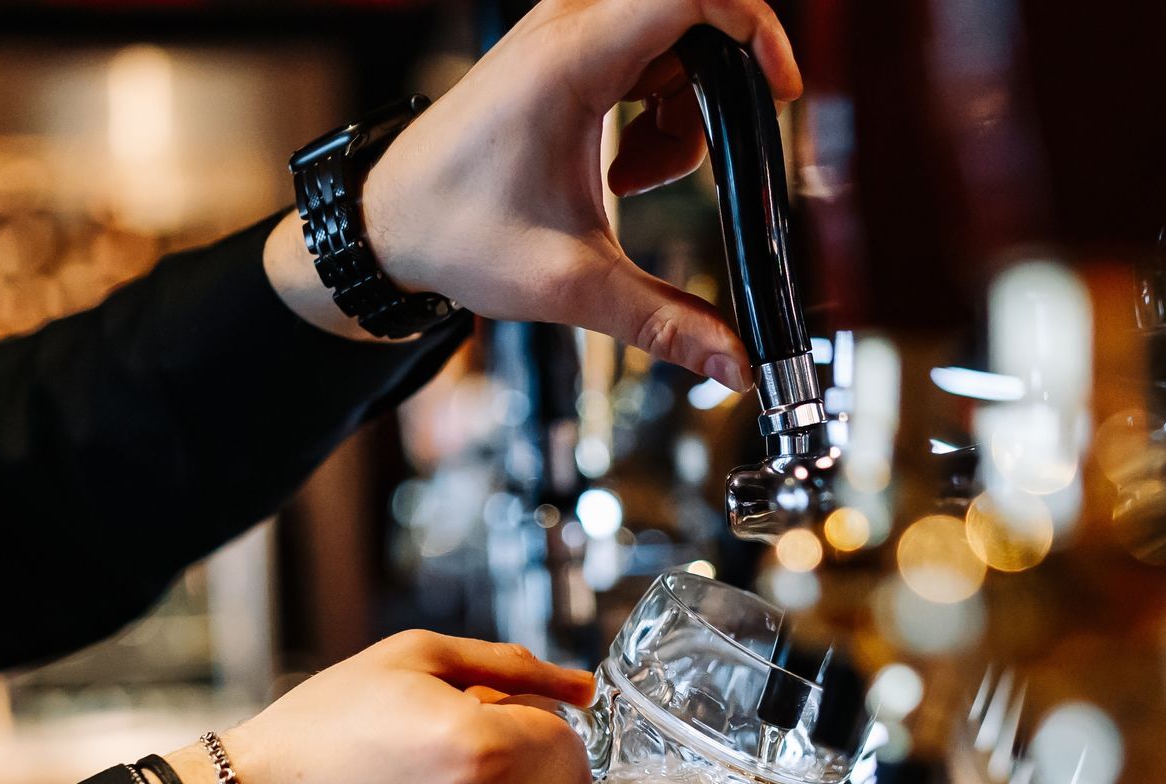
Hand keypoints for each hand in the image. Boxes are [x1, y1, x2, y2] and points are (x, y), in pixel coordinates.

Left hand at [263, 0, 800, 388]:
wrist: (386, 225)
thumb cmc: (456, 235)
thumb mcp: (573, 286)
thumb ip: (667, 324)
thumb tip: (739, 367)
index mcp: (572, 61)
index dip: (753, 26)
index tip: (779, 89)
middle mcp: (568, 28)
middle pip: (691, 19)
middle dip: (720, 92)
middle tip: (714, 161)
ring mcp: (565, 35)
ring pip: (674, 44)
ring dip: (685, 116)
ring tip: (638, 182)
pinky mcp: (565, 55)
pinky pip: (647, 59)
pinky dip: (657, 113)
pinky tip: (623, 172)